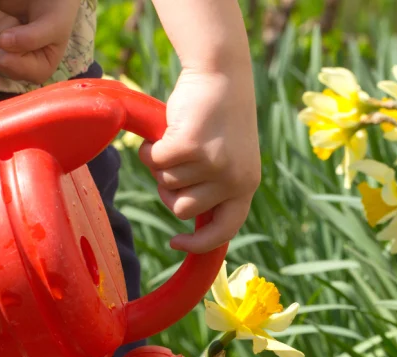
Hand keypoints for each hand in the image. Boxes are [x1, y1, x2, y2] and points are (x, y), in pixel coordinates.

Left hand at [0, 0, 78, 83]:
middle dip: (3, 28)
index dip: (13, 40)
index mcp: (37, 72)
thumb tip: (3, 43)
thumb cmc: (56, 9)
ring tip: (12, 19)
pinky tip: (2, 18)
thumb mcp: (54, 22)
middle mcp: (16, 69)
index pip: (6, 61)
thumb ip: (33, 37)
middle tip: (19, 22)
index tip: (29, 28)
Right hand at [138, 69, 260, 253]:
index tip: (176, 243)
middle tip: (173, 164)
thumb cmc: (219, 117)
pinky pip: (154, 161)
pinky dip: (150, 148)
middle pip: (182, 210)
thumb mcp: (228, 158)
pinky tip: (163, 131)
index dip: (198, 244)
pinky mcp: (189, 146)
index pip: (224, 230)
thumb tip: (187, 217)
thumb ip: (216, 187)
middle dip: (169, 190)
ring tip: (175, 139)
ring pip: (166, 183)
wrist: (221, 73)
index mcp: (246, 186)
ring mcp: (212, 164)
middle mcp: (233, 179)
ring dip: (161, 163)